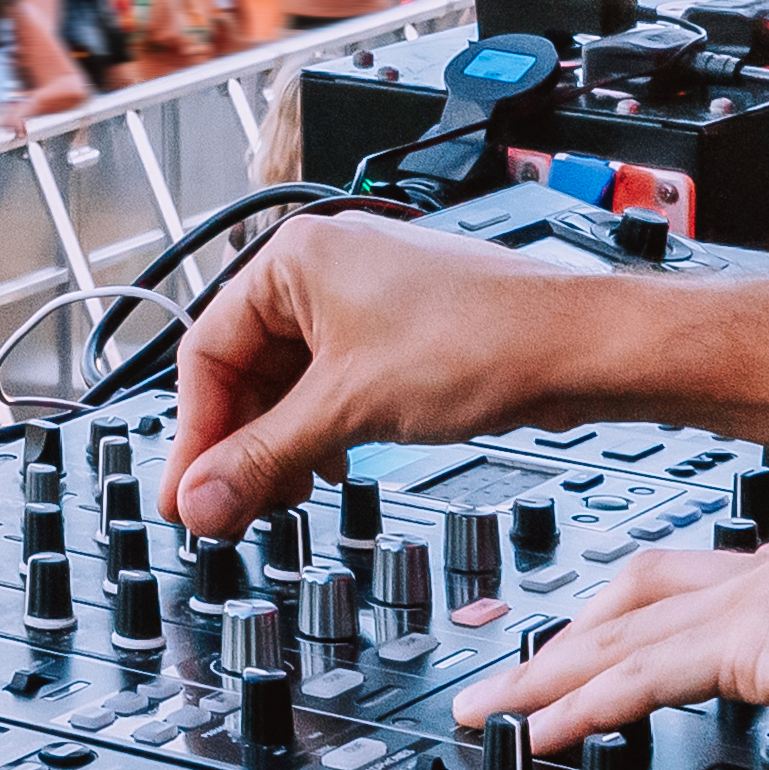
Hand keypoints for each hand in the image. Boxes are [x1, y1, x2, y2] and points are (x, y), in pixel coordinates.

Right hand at [158, 222, 640, 546]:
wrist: (579, 348)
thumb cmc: (482, 342)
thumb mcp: (347, 410)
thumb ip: (262, 459)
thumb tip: (197, 501)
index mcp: (293, 259)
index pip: (206, 353)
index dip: (194, 434)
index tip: (188, 497)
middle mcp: (323, 269)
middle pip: (245, 370)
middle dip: (238, 444)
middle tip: (228, 510)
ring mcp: (363, 300)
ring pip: (289, 383)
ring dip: (279, 445)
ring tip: (280, 498)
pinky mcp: (398, 333)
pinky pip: (333, 385)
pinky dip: (320, 431)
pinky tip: (329, 470)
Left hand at [462, 538, 768, 761]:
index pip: (676, 585)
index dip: (612, 615)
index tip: (572, 644)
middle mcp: (759, 578)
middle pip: (625, 599)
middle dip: (556, 640)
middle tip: (502, 682)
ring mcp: (748, 604)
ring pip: (616, 639)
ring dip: (544, 679)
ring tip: (491, 714)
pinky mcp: (746, 642)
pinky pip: (640, 679)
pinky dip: (582, 706)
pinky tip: (543, 733)